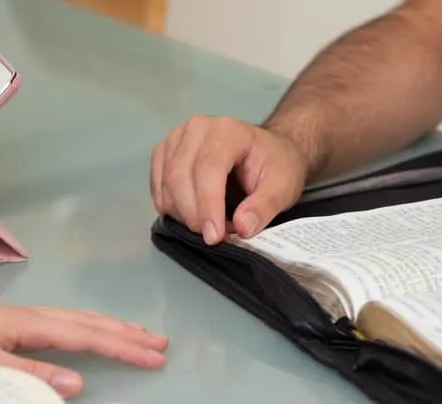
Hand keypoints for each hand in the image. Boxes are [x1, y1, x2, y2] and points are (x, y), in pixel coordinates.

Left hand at [0, 298, 167, 396]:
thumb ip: (30, 376)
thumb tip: (78, 383)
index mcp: (28, 324)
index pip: (87, 336)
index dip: (124, 347)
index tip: (155, 358)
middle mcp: (27, 318)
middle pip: (88, 323)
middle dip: (126, 333)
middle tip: (160, 344)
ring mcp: (16, 320)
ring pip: (74, 320)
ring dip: (107, 327)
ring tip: (135, 333)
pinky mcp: (3, 327)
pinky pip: (58, 324)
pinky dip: (82, 328)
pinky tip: (82, 334)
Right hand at [150, 115, 308, 244]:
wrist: (267, 150)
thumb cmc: (276, 166)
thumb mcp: (283, 187)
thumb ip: (264, 207)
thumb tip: (242, 228)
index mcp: (228, 131)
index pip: (208, 168)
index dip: (207, 206)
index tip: (214, 237)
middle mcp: (196, 128)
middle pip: (180, 176)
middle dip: (194, 216)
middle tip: (215, 237)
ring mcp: (176, 138)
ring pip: (166, 185)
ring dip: (183, 214)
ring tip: (210, 223)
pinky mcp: (164, 152)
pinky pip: (158, 187)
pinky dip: (171, 208)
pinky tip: (191, 215)